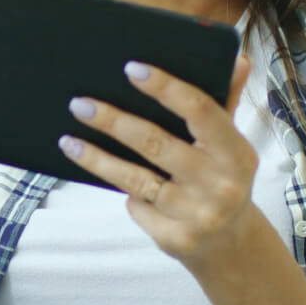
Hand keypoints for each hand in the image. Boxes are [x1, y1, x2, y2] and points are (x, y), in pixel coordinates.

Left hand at [57, 55, 260, 268]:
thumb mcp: (229, 146)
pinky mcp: (175, 240)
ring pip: (134, 178)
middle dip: (113, 121)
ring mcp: (198, 215)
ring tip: (67, 141)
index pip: (200, 110)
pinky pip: (135, 207)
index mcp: (238, 153)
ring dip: (96, 158)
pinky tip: (108, 180)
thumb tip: (238, 59)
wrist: (230, 245)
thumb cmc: (222, 179)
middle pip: (156, 143)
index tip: (131, 68)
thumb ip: (224, 103)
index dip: (165, 87)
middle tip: (79, 103)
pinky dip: (123, 193)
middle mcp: (221, 185)